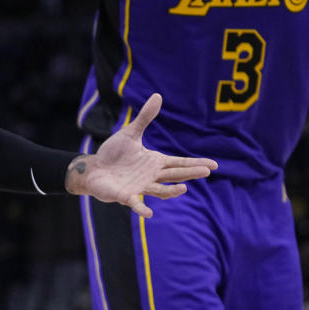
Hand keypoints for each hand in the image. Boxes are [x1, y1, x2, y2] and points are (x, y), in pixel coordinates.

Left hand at [65, 93, 216, 217]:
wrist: (94, 168)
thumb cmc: (114, 153)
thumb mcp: (130, 133)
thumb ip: (145, 117)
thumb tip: (158, 95)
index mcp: (155, 162)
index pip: (180, 163)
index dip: (196, 163)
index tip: (214, 165)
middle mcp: (151, 176)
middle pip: (175, 175)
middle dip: (190, 173)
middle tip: (207, 171)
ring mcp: (140, 187)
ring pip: (160, 191)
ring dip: (172, 191)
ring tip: (184, 188)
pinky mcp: (126, 195)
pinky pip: (136, 203)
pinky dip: (142, 208)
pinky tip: (148, 213)